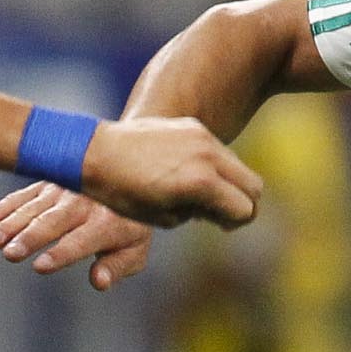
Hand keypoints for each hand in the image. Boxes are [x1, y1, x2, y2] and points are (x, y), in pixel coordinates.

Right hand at [0, 184, 155, 290]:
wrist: (128, 172)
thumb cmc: (129, 224)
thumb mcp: (135, 248)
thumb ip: (117, 266)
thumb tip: (99, 282)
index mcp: (107, 222)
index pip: (81, 241)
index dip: (61, 253)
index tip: (40, 266)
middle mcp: (82, 203)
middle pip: (52, 222)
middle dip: (29, 237)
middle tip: (8, 253)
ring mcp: (62, 191)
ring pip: (32, 208)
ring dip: (8, 224)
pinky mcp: (46, 184)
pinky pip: (21, 196)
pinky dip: (1, 208)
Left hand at [78, 115, 261, 230]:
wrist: (96, 153)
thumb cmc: (124, 195)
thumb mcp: (165, 217)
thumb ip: (202, 213)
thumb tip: (222, 211)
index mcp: (201, 183)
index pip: (244, 209)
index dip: (233, 223)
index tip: (217, 225)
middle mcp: (208, 156)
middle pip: (254, 186)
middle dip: (243, 203)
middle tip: (219, 213)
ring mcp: (202, 137)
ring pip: (239, 166)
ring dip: (230, 183)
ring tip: (203, 194)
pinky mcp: (192, 126)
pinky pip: (218, 150)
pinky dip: (214, 165)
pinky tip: (188, 173)